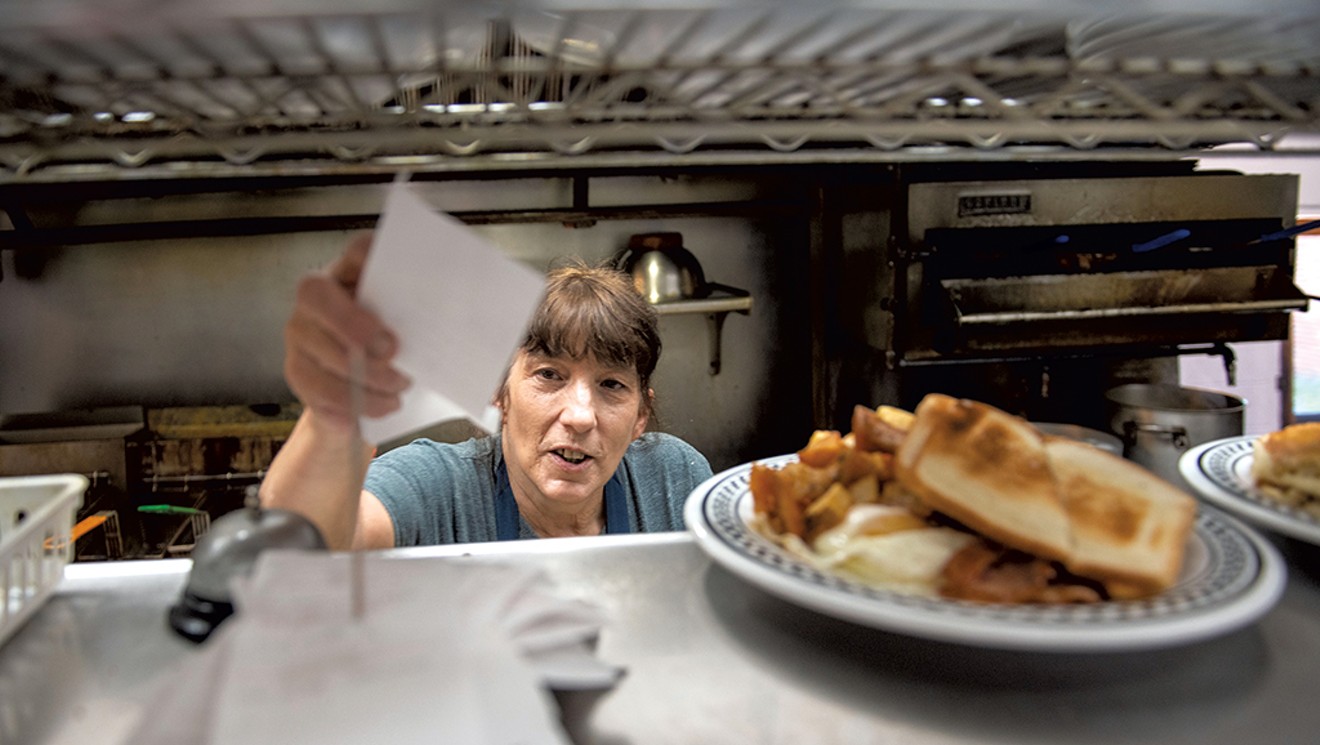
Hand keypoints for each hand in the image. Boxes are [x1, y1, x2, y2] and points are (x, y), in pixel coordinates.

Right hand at [284, 233, 410, 430]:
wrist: (361, 400)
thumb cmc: (394, 355)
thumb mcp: (413, 333)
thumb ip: (424, 323)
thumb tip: (466, 329)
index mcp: (352, 275)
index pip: (357, 251)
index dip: (369, 254)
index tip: (400, 270)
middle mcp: (317, 297)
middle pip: (316, 294)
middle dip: (353, 323)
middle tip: (391, 350)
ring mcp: (300, 333)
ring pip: (320, 349)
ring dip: (367, 375)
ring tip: (399, 387)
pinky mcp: (297, 371)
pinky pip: (320, 390)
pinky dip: (358, 403)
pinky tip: (384, 405)